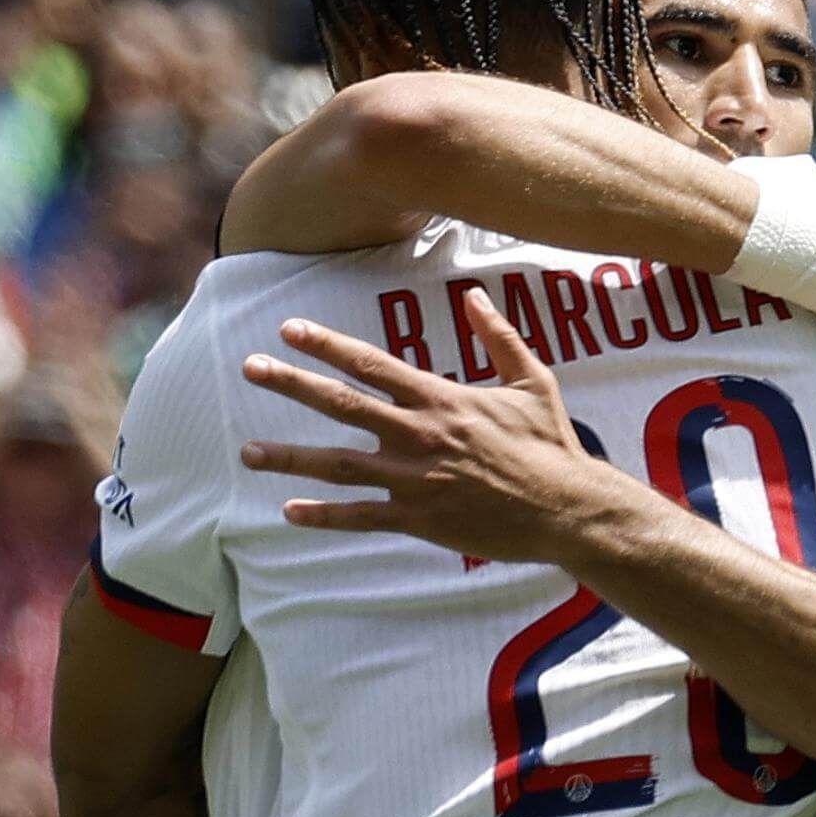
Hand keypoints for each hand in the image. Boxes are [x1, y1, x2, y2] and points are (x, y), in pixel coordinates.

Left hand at [238, 290, 604, 561]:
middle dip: (291, 384)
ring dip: (289, 456)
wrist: (568, 509)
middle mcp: (419, 435)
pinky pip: (361, 517)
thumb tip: (475, 296)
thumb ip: (499, 337)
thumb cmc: (553, 444)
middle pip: (341, 404)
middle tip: (249, 368)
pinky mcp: (420, 520)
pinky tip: (288, 510)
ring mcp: (415, 480)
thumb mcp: (532, 381)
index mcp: (442, 398)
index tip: (289, 329)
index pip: (371, 364)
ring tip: (247, 451)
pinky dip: (323, 514)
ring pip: (338, 465)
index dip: (327, 345)